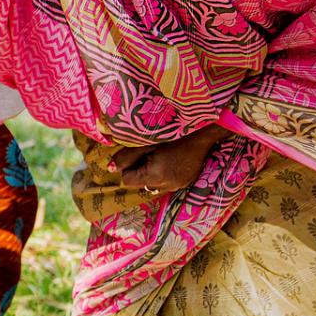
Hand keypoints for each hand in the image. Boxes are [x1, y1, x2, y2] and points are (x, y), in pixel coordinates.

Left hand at [109, 124, 231, 195]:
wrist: (204, 129)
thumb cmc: (171, 132)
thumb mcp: (144, 142)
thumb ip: (125, 156)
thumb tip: (111, 168)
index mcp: (156, 176)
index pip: (127, 180)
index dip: (128, 166)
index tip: (138, 152)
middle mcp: (168, 186)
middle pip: (140, 182)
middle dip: (139, 169)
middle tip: (150, 151)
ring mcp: (179, 185)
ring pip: (153, 183)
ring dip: (151, 171)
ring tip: (162, 154)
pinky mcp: (186, 181)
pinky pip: (166, 181)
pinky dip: (163, 172)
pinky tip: (171, 158)